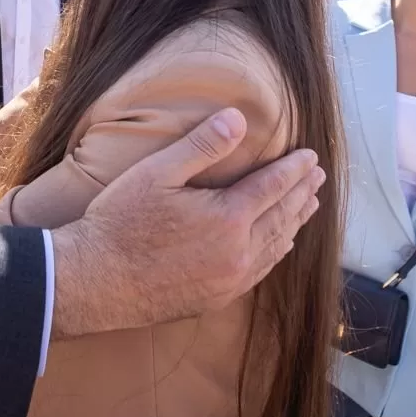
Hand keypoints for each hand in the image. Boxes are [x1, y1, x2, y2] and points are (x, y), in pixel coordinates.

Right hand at [49, 110, 323, 337]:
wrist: (97, 282)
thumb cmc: (121, 221)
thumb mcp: (157, 173)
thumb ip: (202, 145)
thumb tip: (239, 118)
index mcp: (228, 218)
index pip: (273, 187)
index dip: (294, 169)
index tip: (310, 156)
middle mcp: (238, 252)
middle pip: (282, 217)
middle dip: (302, 193)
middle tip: (318, 177)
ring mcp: (230, 280)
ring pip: (277, 247)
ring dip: (295, 223)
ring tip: (309, 205)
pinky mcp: (218, 298)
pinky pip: (261, 271)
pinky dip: (277, 252)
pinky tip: (281, 245)